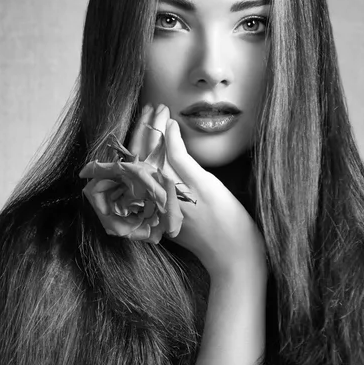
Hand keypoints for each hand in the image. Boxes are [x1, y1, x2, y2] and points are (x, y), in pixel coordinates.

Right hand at [127, 104, 266, 280]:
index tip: (137, 127)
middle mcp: (157, 198)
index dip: (132, 145)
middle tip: (147, 109)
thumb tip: (157, 177)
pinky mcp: (197, 184)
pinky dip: (171, 135)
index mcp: (150, 207)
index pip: (132, 170)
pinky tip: (172, 122)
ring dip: (156, 125)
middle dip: (140, 129)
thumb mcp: (175, 222)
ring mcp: (176, 190)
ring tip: (159, 108)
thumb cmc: (209, 240)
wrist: (232, 255)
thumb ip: (163, 202)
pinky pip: (177, 155)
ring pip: (155, 151)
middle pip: (139, 157)